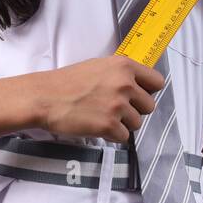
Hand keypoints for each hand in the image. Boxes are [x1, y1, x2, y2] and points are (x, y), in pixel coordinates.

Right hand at [36, 56, 163, 143]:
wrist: (44, 97)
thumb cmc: (67, 82)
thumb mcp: (98, 66)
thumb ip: (120, 74)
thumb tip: (138, 85)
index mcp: (124, 66)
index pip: (157, 82)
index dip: (147, 91)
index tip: (138, 96)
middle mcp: (125, 84)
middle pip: (149, 106)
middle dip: (135, 110)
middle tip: (115, 109)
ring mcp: (118, 105)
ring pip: (137, 123)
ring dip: (123, 124)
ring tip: (102, 116)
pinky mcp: (109, 125)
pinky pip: (124, 137)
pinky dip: (112, 136)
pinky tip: (97, 126)